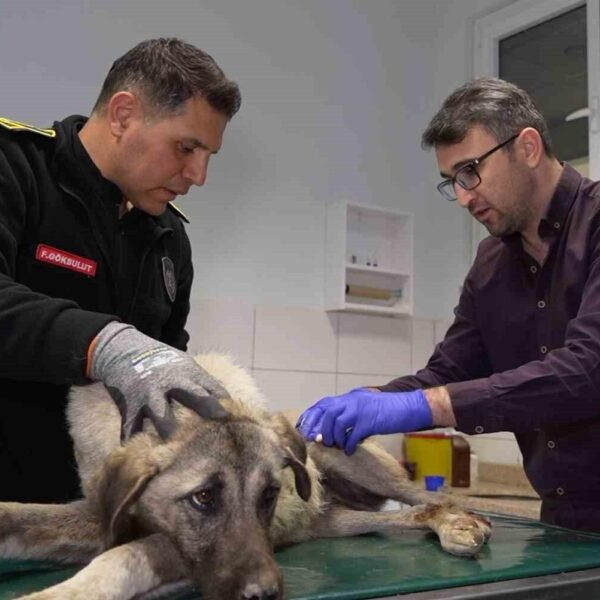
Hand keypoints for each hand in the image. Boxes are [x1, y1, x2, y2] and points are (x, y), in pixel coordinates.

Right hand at [88, 322, 229, 440]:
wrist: (125, 349)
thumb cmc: (162, 360)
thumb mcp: (185, 364)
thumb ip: (201, 383)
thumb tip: (224, 403)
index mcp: (190, 372)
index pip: (214, 388)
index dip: (226, 404)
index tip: (238, 420)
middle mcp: (172, 382)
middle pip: (195, 397)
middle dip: (209, 411)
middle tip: (222, 429)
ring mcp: (150, 393)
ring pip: (163, 415)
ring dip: (171, 432)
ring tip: (179, 452)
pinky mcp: (131, 403)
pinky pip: (131, 426)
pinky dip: (133, 440)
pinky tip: (138, 455)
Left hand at [296, 388, 431, 454]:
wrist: (409, 406)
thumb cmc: (387, 409)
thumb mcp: (365, 407)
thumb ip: (351, 414)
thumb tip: (333, 431)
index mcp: (350, 397)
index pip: (323, 404)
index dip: (311, 417)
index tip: (304, 430)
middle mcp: (352, 400)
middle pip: (327, 413)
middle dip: (321, 429)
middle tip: (322, 442)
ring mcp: (361, 410)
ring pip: (337, 423)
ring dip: (335, 438)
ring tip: (339, 446)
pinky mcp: (370, 421)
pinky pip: (353, 435)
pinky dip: (349, 445)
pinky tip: (351, 450)